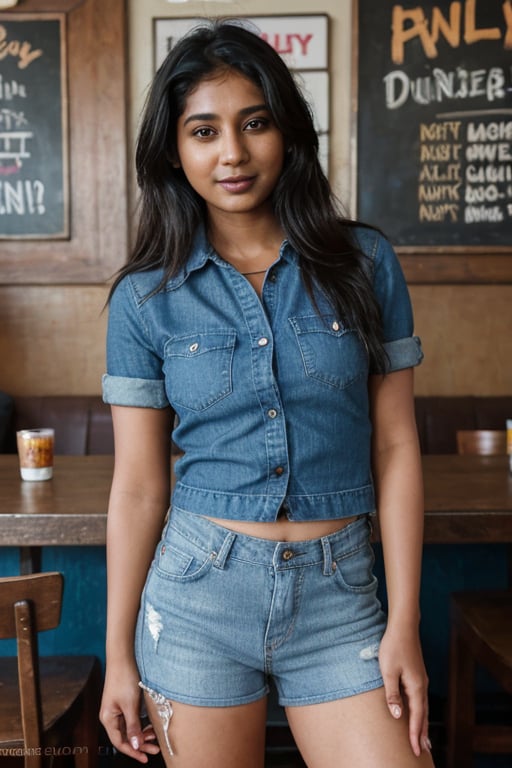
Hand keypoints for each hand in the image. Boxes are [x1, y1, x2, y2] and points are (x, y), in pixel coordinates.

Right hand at [100, 663, 160, 763]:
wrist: (123, 657)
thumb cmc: (124, 678)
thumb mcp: (130, 705)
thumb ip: (133, 727)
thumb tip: (135, 745)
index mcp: (108, 719)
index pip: (120, 742)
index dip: (133, 751)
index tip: (145, 757)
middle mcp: (111, 716)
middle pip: (125, 737)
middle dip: (140, 744)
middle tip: (155, 748)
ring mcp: (117, 709)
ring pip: (129, 728)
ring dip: (141, 734)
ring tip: (154, 737)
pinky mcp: (124, 702)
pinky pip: (132, 719)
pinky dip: (141, 724)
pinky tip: (150, 725)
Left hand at [378, 624, 430, 756]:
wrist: (403, 626)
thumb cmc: (393, 647)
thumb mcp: (388, 671)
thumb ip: (392, 695)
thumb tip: (398, 716)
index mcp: (416, 687)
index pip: (416, 716)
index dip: (415, 734)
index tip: (415, 750)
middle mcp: (421, 685)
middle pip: (423, 714)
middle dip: (422, 732)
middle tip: (422, 750)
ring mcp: (420, 679)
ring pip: (422, 706)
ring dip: (421, 722)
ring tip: (422, 737)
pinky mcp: (416, 673)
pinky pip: (419, 698)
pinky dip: (419, 710)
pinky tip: (416, 712)